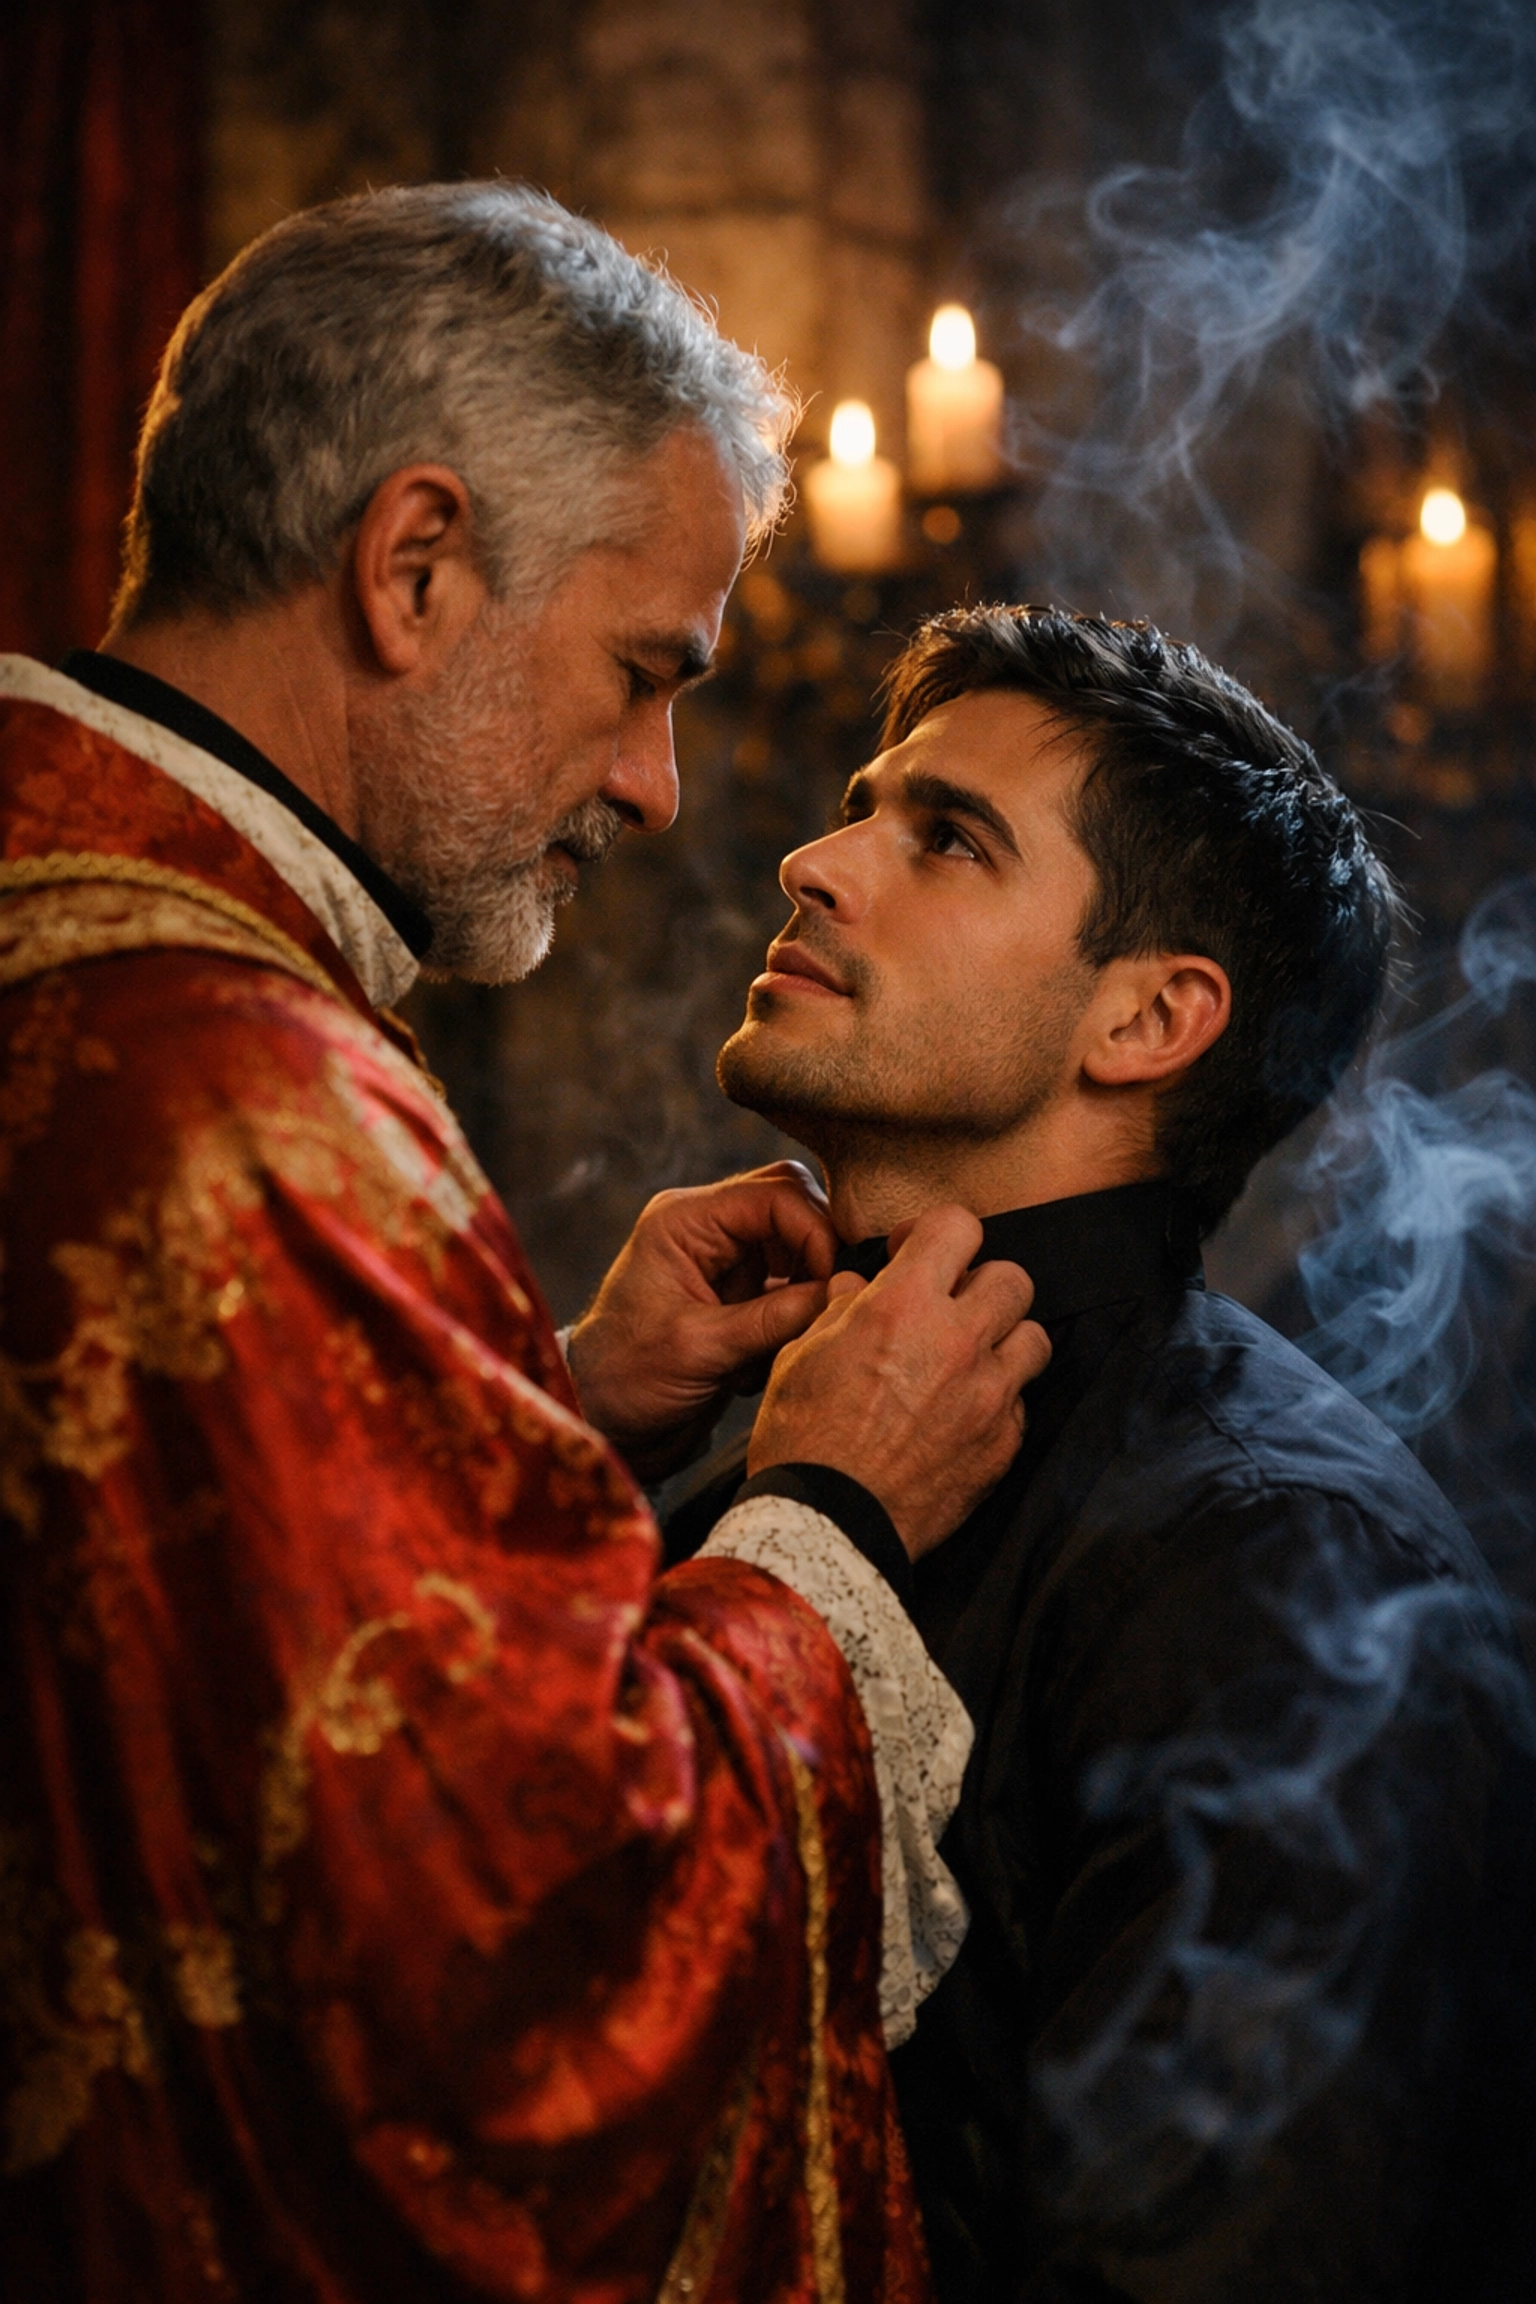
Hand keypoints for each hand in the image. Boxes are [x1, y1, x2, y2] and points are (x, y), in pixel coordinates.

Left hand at [566, 1162, 837, 1480]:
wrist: (603, 1423)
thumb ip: (774, 1319)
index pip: (776, 1194)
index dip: (817, 1231)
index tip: (836, 1280)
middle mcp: (708, 1230)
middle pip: (793, 1207)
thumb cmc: (627, 1379)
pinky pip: (792, 1289)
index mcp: (686, 1221)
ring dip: (809, 1289)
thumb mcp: (701, 1348)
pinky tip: (771, 1356)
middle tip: (834, 1298)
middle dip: (820, 1252)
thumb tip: (843, 1293)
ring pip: (799, 1248)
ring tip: (796, 1334)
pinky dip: (796, 1318)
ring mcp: (725, 1262)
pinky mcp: (739, 1297)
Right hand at [746, 1204, 1050, 1560]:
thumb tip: (857, 1286)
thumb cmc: (802, 1438)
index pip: (958, 1227)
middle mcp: (958, 1341)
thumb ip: (840, 1310)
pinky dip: (998, 1399)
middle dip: (980, 1284)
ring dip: (1004, 1339)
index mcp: (903, 1306)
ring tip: (970, 1358)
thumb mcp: (801, 1356)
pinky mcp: (1003, 1444)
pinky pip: (1021, 1401)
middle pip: (1011, 1278)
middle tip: (950, 1307)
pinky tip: (963, 1412)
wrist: (827, 1524)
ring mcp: (989, 1395)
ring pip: (1033, 1337)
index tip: (917, 1252)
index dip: (936, 1233)